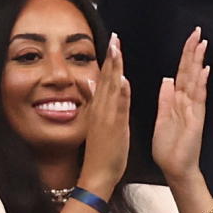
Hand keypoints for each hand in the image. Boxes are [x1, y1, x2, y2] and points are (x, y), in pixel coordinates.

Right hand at [78, 34, 129, 197]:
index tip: (113, 42)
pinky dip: (121, 94)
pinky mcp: (113, 128)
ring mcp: (106, 118)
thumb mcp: (97, 121)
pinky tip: (124, 80)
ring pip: (111, 88)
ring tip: (117, 50)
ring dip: (114, 69)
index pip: (104, 78)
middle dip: (111, 57)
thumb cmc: (101, 150)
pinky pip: (118, 108)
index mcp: (99, 107)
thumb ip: (94, 100)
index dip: (109, 60)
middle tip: (114, 37)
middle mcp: (101, 109)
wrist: (97, 174)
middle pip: (106, 78)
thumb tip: (89, 82)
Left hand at [153, 28, 208, 183]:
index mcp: (176, 101)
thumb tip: (167, 80)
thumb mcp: (162, 118)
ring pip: (195, 81)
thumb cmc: (168, 148)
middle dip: (193, 52)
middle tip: (198, 32)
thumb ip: (165, 99)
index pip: (181, 73)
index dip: (184, 56)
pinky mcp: (196, 119)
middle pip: (190, 72)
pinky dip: (201, 84)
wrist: (175, 168)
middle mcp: (187, 102)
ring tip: (202, 43)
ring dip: (198, 62)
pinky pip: (198, 98)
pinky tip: (204, 70)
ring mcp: (193, 109)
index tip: (189, 39)